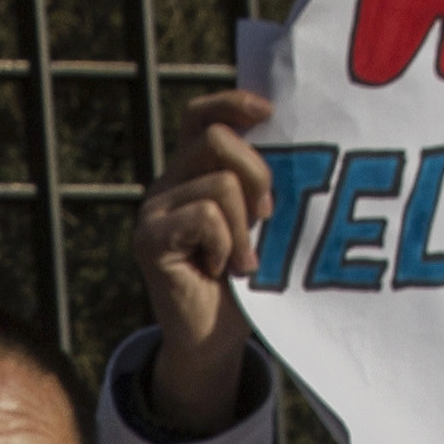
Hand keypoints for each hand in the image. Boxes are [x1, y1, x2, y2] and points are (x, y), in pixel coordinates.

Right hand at [128, 86, 278, 440]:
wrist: (214, 340)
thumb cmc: (246, 282)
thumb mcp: (259, 222)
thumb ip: (260, 184)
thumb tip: (294, 145)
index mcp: (191, 172)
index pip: (202, 115)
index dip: (233, 102)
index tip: (270, 112)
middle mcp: (167, 183)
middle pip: (216, 138)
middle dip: (257, 173)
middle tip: (266, 218)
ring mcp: (153, 210)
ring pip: (219, 184)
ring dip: (244, 227)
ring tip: (242, 260)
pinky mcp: (149, 239)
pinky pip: (204, 216)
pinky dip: (225, 244)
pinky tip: (220, 269)